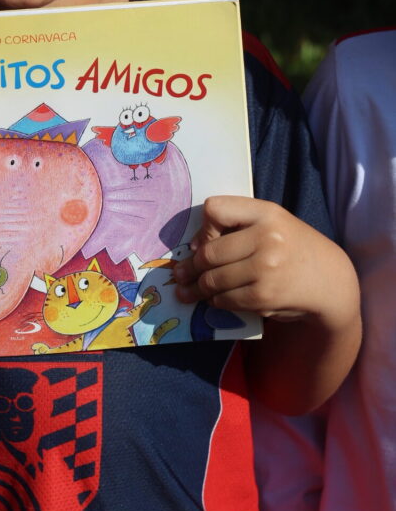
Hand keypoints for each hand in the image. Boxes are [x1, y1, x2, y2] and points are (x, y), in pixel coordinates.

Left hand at [173, 195, 350, 323]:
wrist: (330, 281)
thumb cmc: (293, 247)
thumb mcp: (272, 223)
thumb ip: (237, 225)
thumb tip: (193, 247)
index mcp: (266, 212)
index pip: (214, 209)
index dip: (204, 227)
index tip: (203, 241)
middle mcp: (266, 237)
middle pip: (208, 252)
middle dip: (190, 267)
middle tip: (180, 273)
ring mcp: (264, 268)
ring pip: (213, 280)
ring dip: (198, 288)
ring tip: (188, 290)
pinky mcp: (263, 296)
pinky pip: (225, 299)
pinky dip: (215, 301)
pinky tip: (214, 299)